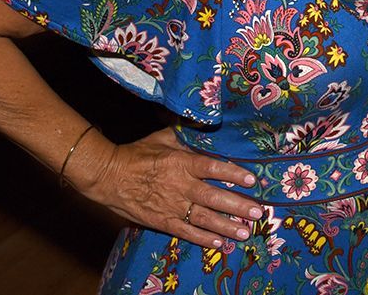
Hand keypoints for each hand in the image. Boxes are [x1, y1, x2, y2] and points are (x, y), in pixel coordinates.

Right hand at [77, 128, 262, 248]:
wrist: (109, 176)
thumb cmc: (138, 153)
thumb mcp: (164, 137)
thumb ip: (187, 134)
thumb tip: (207, 124)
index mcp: (181, 162)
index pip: (213, 168)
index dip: (234, 174)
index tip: (253, 180)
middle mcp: (180, 186)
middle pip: (214, 197)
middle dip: (238, 206)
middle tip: (258, 212)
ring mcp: (172, 206)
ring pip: (204, 218)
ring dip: (226, 226)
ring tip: (245, 232)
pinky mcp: (162, 221)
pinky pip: (186, 232)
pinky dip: (203, 238)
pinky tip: (219, 243)